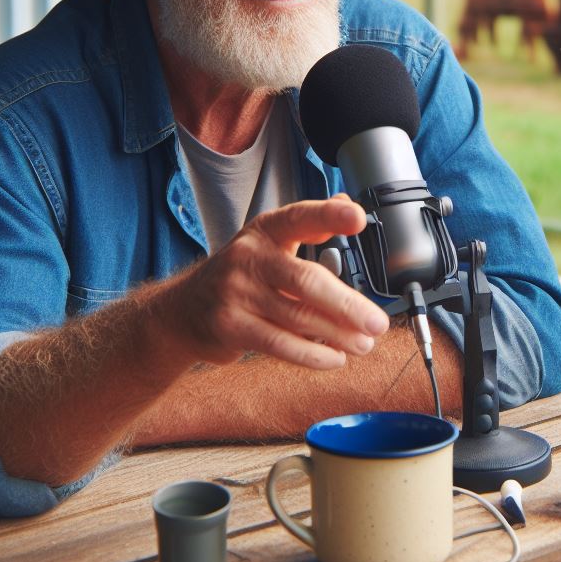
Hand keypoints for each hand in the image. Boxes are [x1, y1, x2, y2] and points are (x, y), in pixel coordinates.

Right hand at [167, 197, 388, 368]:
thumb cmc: (241, 275)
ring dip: (338, 335)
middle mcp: (248, 256)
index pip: (300, 218)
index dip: (329, 216)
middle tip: (377, 322)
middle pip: (307, 281)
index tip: (358, 219)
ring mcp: (236, 293)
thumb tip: (348, 203)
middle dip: (348, 305)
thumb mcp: (269, 242)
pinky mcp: (229, 327)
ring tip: (364, 343)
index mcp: (265, 230)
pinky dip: (312, 354)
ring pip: (298, 317)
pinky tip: (335, 357)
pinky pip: (280, 344)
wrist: (183, 311)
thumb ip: (309, 226)